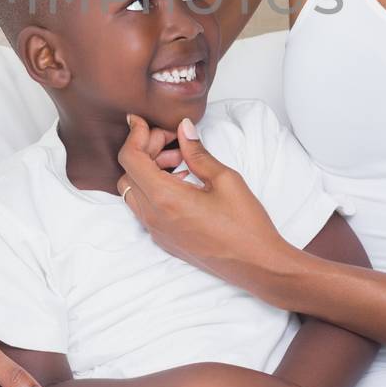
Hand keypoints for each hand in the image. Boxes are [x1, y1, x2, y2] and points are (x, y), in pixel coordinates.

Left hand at [116, 114, 290, 289]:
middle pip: (128, 173)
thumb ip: (197, 152)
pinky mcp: (164, 240)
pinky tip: (181, 182)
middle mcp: (154, 217)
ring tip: (180, 162)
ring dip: (148, 171)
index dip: (136, 135)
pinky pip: (144, 209)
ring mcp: (157, 232)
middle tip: (172, 142)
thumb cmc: (246, 225)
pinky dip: (152, 189)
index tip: (143, 121)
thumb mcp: (225, 179)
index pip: (130, 159)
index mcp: (166, 198)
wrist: (257, 265)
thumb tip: (183, 128)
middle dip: (145, 151)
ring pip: (133, 192)